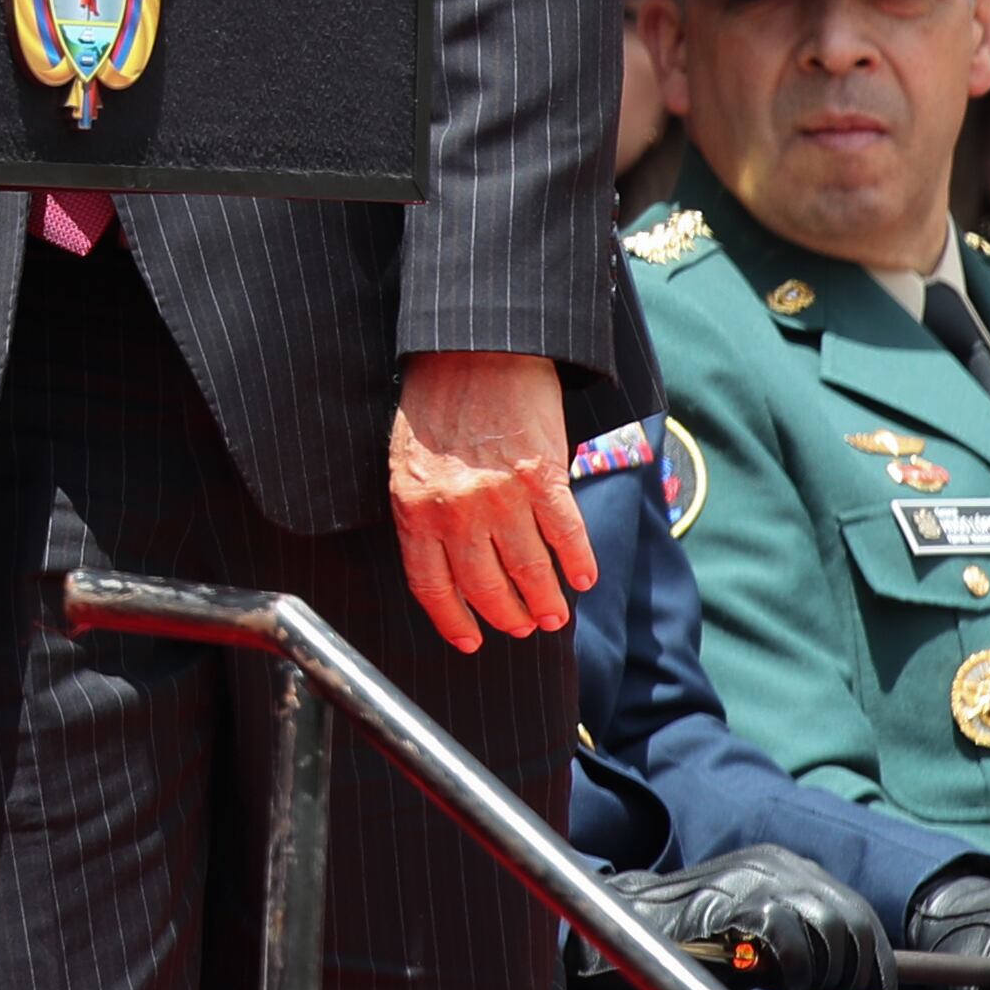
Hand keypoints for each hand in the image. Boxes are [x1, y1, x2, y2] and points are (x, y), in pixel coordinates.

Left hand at [385, 351, 596, 653]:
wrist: (472, 349)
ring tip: (553, 616)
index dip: (453, 619)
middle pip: (484, 587)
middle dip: (506, 615)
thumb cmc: (435, 402)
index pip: (431, 585)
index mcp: (413, 509)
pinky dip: (578, 563)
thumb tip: (446, 557)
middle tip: (521, 626)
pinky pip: (565, 535)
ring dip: (545, 600)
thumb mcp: (407, 461)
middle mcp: (454, 512)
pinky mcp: (541, 477)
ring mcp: (500, 497)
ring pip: (529, 570)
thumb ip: (423, 509)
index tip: (470, 640)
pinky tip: (583, 579)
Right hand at [587, 844, 891, 989]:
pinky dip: (798, 974)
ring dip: (829, 974)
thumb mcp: (755, 926)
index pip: (857, 915)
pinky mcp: (735, 898)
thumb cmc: (694, 939)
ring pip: (831, 929)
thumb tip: (857, 979)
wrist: (622, 922)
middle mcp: (778, 864)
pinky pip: (792, 941)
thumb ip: (799, 937)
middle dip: (858, 973)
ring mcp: (756, 877)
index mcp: (787, 866)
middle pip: (852, 922)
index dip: (872, 962)